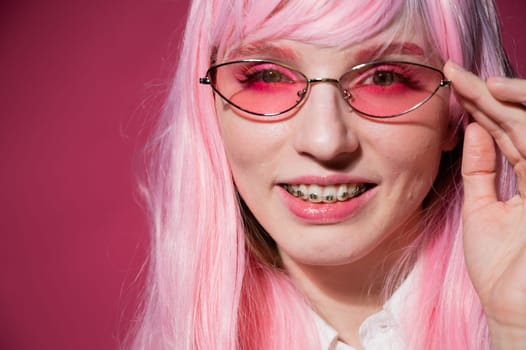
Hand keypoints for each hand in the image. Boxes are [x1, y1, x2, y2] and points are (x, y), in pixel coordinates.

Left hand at [444, 61, 525, 347]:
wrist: (513, 307)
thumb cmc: (500, 268)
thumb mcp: (482, 209)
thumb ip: (481, 169)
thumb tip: (475, 130)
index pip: (507, 132)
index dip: (482, 106)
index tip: (453, 86)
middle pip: (518, 121)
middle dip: (487, 94)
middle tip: (454, 73)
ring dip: (501, 97)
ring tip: (468, 78)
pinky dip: (518, 115)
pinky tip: (492, 96)